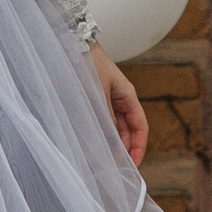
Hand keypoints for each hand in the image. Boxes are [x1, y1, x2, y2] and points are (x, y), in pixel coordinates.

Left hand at [90, 43, 148, 164]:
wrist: (71, 41)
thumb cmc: (88, 63)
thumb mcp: (98, 95)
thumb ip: (105, 120)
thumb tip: (112, 147)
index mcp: (127, 96)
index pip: (140, 128)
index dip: (139, 148)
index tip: (133, 167)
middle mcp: (119, 99)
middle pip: (126, 132)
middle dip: (122, 151)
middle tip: (112, 170)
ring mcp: (106, 100)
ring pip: (112, 128)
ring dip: (109, 144)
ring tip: (101, 161)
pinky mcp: (92, 100)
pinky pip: (100, 122)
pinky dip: (98, 134)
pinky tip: (90, 144)